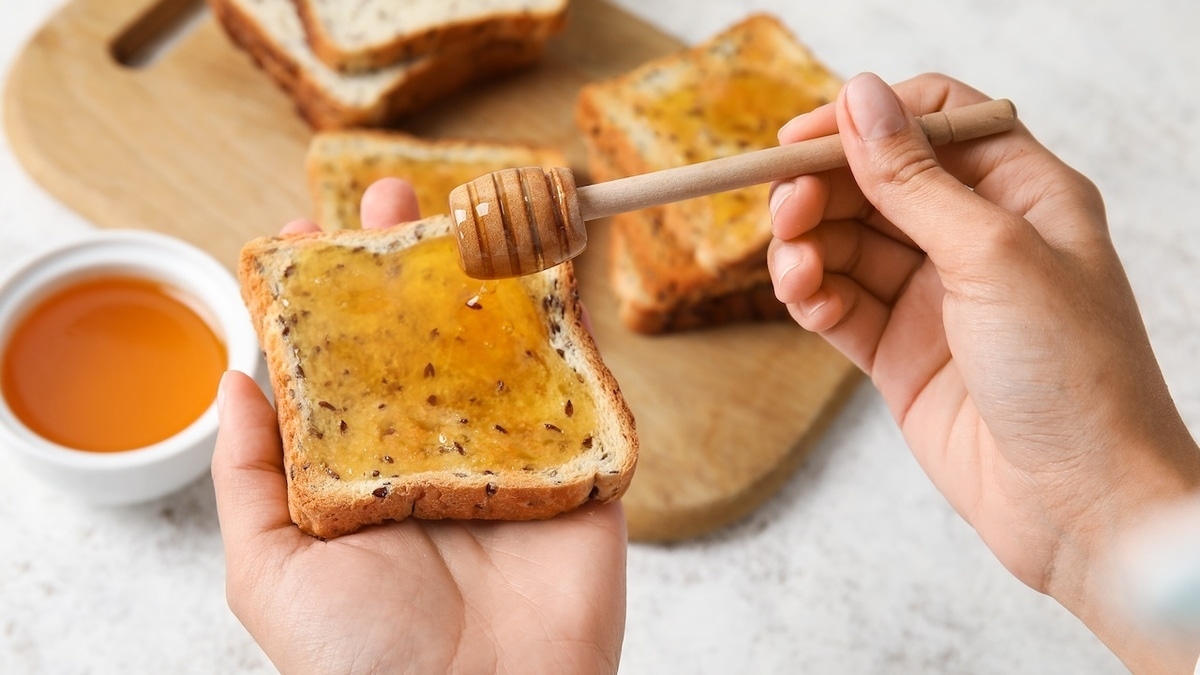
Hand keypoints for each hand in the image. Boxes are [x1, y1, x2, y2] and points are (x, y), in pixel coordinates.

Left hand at [212, 179, 626, 673]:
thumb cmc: (361, 662)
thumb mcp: (270, 571)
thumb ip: (248, 477)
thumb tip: (233, 378)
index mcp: (361, 472)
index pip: (340, 365)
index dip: (321, 297)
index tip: (302, 232)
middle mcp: (434, 455)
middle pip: (421, 337)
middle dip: (404, 263)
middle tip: (390, 195)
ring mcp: (510, 458)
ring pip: (501, 348)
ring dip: (486, 275)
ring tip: (466, 209)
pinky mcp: (578, 471)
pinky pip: (580, 390)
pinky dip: (571, 328)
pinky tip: (551, 270)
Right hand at [768, 72, 1199, 670]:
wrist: (1079, 506)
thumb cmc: (1074, 375)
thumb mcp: (993, 256)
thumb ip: (915, 181)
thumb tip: (859, 97)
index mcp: (1023, 195)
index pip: (933, 123)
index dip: (867, 120)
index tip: (804, 137)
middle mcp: (976, 239)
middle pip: (877, 183)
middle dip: (824, 188)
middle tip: (785, 205)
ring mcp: (934, 298)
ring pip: (847, 243)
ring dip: (808, 244)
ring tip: (793, 265)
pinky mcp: (899, 352)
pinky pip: (839, 303)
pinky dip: (811, 294)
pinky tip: (802, 296)